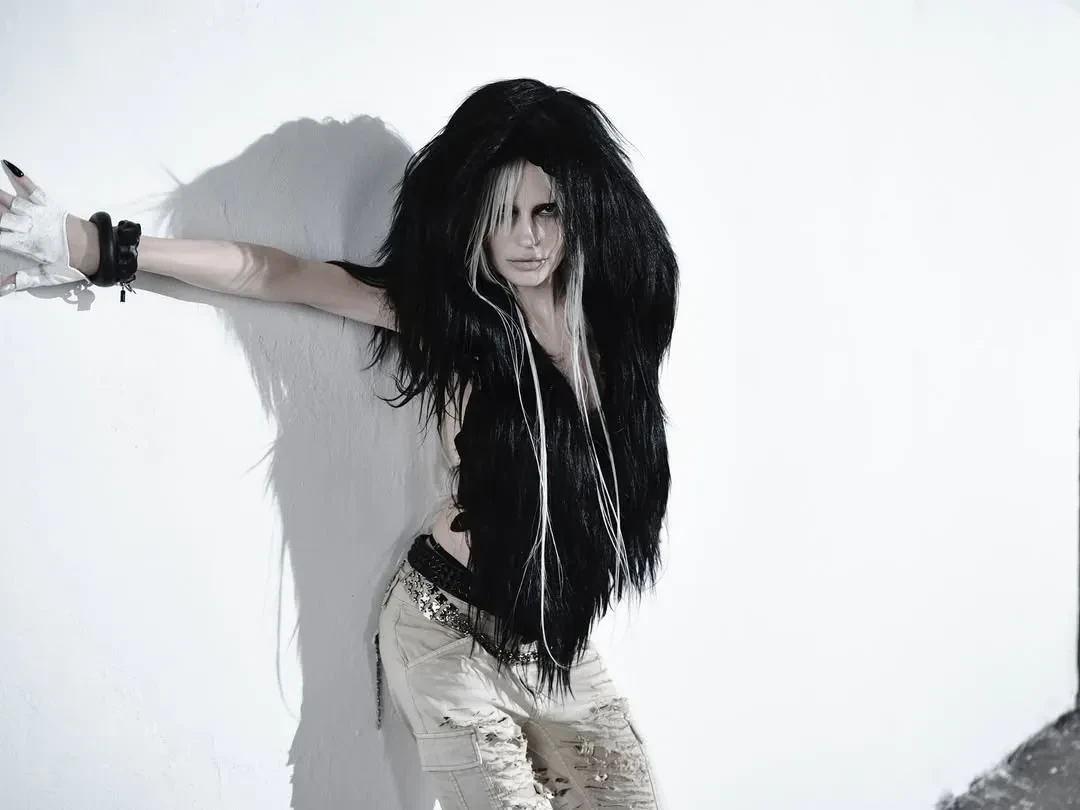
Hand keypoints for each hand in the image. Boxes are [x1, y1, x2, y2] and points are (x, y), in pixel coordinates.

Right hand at [0, 160, 90, 296]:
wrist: (97, 250)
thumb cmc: (72, 264)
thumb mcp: (48, 276)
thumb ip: (23, 279)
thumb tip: (2, 287)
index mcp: (25, 244)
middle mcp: (28, 226)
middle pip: (0, 216)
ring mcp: (38, 213)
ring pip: (11, 201)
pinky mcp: (48, 206)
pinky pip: (33, 189)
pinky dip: (21, 178)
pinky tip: (9, 166)